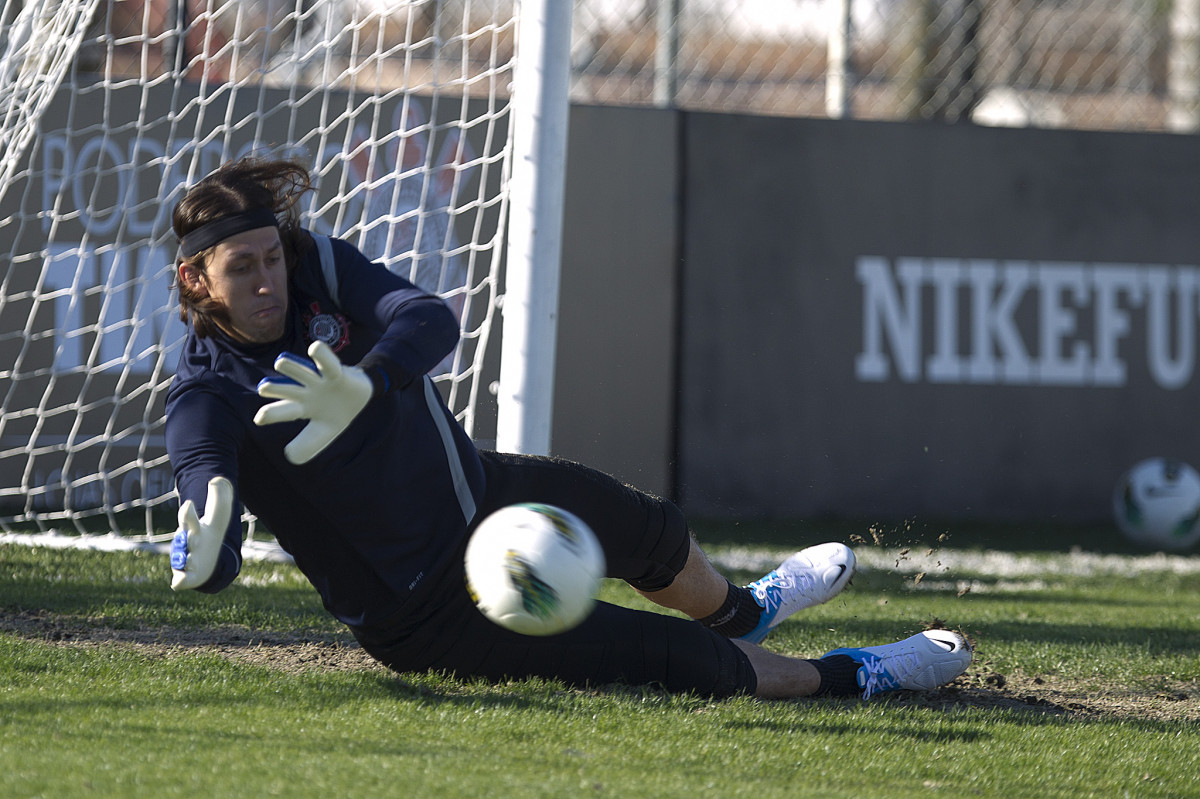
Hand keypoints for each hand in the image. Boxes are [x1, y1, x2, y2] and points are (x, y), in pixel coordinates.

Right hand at [170, 476, 233, 590]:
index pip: (188, 518)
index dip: (188, 512)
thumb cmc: (207, 536)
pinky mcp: (186, 577)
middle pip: (183, 537)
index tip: (189, 505)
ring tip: (189, 559)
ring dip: (184, 559)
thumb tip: (216, 480)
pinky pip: (180, 580)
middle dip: (186, 539)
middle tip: (190, 536)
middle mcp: (187, 544)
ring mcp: (185, 560)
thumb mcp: (218, 517)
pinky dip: (179, 582)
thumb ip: (219, 498)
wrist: (205, 564)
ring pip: (180, 559)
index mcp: (193, 528)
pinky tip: (178, 583)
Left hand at [253, 340, 372, 464]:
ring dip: (292, 367)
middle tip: (263, 388)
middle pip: (289, 389)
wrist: (361, 394)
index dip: (272, 414)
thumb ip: (308, 444)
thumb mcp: (324, 432)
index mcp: (302, 406)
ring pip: (304, 372)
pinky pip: (329, 363)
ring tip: (280, 362)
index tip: (259, 418)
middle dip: (277, 389)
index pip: (285, 410)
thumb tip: (289, 456)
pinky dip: (323, 356)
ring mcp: (320, 380)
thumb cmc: (336, 411)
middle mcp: (307, 391)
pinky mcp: (336, 372)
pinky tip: (315, 348)